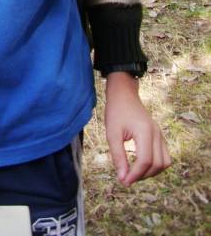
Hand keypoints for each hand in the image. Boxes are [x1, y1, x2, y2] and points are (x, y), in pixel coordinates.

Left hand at [105, 72, 170, 186]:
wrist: (124, 94)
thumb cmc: (116, 112)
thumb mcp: (112, 133)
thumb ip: (118, 156)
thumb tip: (123, 179)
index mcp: (145, 131)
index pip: (145, 160)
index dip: (135, 175)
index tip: (123, 182)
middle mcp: (157, 133)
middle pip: (157, 164)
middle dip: (142, 175)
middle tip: (126, 178)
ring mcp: (160, 134)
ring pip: (164, 163)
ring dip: (151, 172)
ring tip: (134, 172)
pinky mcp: (160, 136)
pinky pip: (164, 157)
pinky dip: (155, 165)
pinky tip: (140, 165)